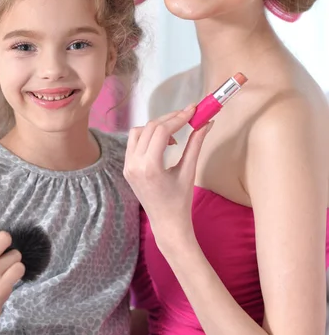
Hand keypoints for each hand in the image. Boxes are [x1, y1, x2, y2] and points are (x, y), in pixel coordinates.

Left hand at [124, 107, 211, 248]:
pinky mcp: (127, 167)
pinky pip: (134, 142)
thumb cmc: (180, 201)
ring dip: (156, 126)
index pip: (162, 131)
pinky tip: (164, 142)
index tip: (193, 110)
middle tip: (187, 115)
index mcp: (150, 167)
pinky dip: (148, 136)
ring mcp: (127, 166)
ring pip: (138, 131)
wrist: (166, 224)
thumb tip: (207, 123)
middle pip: (150, 128)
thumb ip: (196, 144)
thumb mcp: (189, 172)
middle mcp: (134, 164)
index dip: (178, 118)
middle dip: (169, 118)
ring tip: (175, 132)